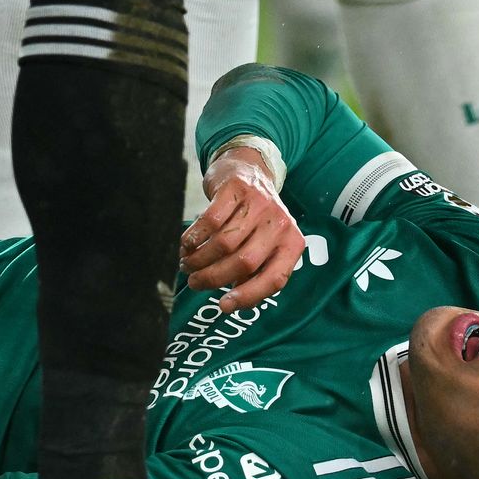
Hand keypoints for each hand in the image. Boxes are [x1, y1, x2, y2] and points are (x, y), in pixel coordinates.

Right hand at [180, 148, 303, 312]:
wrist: (248, 171)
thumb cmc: (254, 220)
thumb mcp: (264, 246)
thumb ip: (254, 273)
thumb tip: (230, 304)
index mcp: (292, 243)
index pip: (274, 278)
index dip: (248, 296)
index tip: (223, 306)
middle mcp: (281, 223)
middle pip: (244, 262)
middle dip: (213, 278)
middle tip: (195, 282)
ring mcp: (260, 204)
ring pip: (224, 243)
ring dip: (199, 259)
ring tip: (187, 264)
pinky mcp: (237, 189)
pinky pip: (210, 221)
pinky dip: (194, 237)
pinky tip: (186, 244)